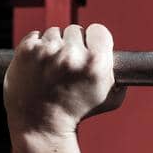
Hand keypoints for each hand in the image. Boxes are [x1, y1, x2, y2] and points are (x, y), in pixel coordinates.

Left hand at [4, 23, 127, 139]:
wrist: (41, 123)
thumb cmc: (77, 112)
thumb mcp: (110, 99)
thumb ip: (119, 77)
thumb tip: (125, 63)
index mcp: (95, 63)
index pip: (99, 30)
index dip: (94, 40)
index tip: (89, 48)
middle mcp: (71, 54)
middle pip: (75, 30)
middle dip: (73, 44)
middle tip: (69, 65)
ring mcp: (47, 51)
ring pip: (54, 32)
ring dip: (54, 46)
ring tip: (53, 68)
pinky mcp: (27, 50)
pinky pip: (35, 36)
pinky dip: (36, 47)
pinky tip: (39, 65)